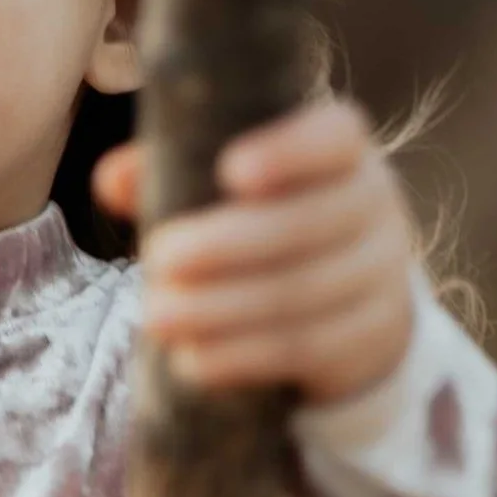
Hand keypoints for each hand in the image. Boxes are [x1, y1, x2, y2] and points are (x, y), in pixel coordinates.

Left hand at [91, 96, 415, 404]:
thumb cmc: (265, 225)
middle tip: (158, 260)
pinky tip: (193, 359)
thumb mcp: (220, 192)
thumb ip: (168, 173)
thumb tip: (113, 179)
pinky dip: (243, 356)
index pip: (335, 136)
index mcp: (342, 153)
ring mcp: (382, 274)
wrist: (347, 303)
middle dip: (226, 244)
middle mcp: (375, 206)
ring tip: (156, 317)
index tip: (230, 171)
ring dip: (222, 309)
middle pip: (308, 222)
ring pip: (303, 292)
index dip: (289, 151)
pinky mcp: (374, 337)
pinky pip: (308, 348)